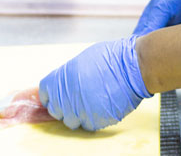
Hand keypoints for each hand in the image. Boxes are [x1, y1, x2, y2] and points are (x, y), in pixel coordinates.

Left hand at [38, 36, 152, 130]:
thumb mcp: (84, 59)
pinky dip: (94, 118)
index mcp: (62, 79)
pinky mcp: (96, 120)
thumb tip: (64, 85)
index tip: (58, 95)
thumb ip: (69, 75)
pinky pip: (88, 124)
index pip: (45, 93)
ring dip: (78, 114)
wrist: (135, 66)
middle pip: (56, 110)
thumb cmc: (114, 57)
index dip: (52, 94)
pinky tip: (103, 106)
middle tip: (77, 99)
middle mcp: (68, 97)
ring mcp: (81, 111)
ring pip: (71, 120)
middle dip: (64, 105)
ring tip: (92, 103)